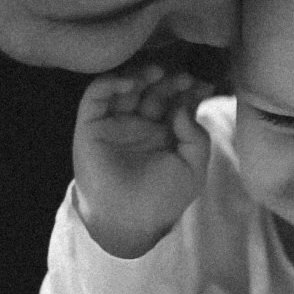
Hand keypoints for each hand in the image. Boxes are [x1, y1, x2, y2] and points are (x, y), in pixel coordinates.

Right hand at [73, 64, 212, 256]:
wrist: (130, 220)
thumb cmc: (162, 198)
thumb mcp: (193, 168)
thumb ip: (196, 137)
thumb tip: (183, 107)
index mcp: (165, 131)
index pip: (176, 100)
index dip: (188, 90)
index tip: (202, 84)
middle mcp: (140, 122)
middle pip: (153, 89)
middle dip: (168, 81)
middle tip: (182, 77)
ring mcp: (115, 121)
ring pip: (125, 86)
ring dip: (141, 74)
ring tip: (157, 73)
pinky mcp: (91, 124)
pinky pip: (96, 96)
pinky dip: (110, 83)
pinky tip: (130, 83)